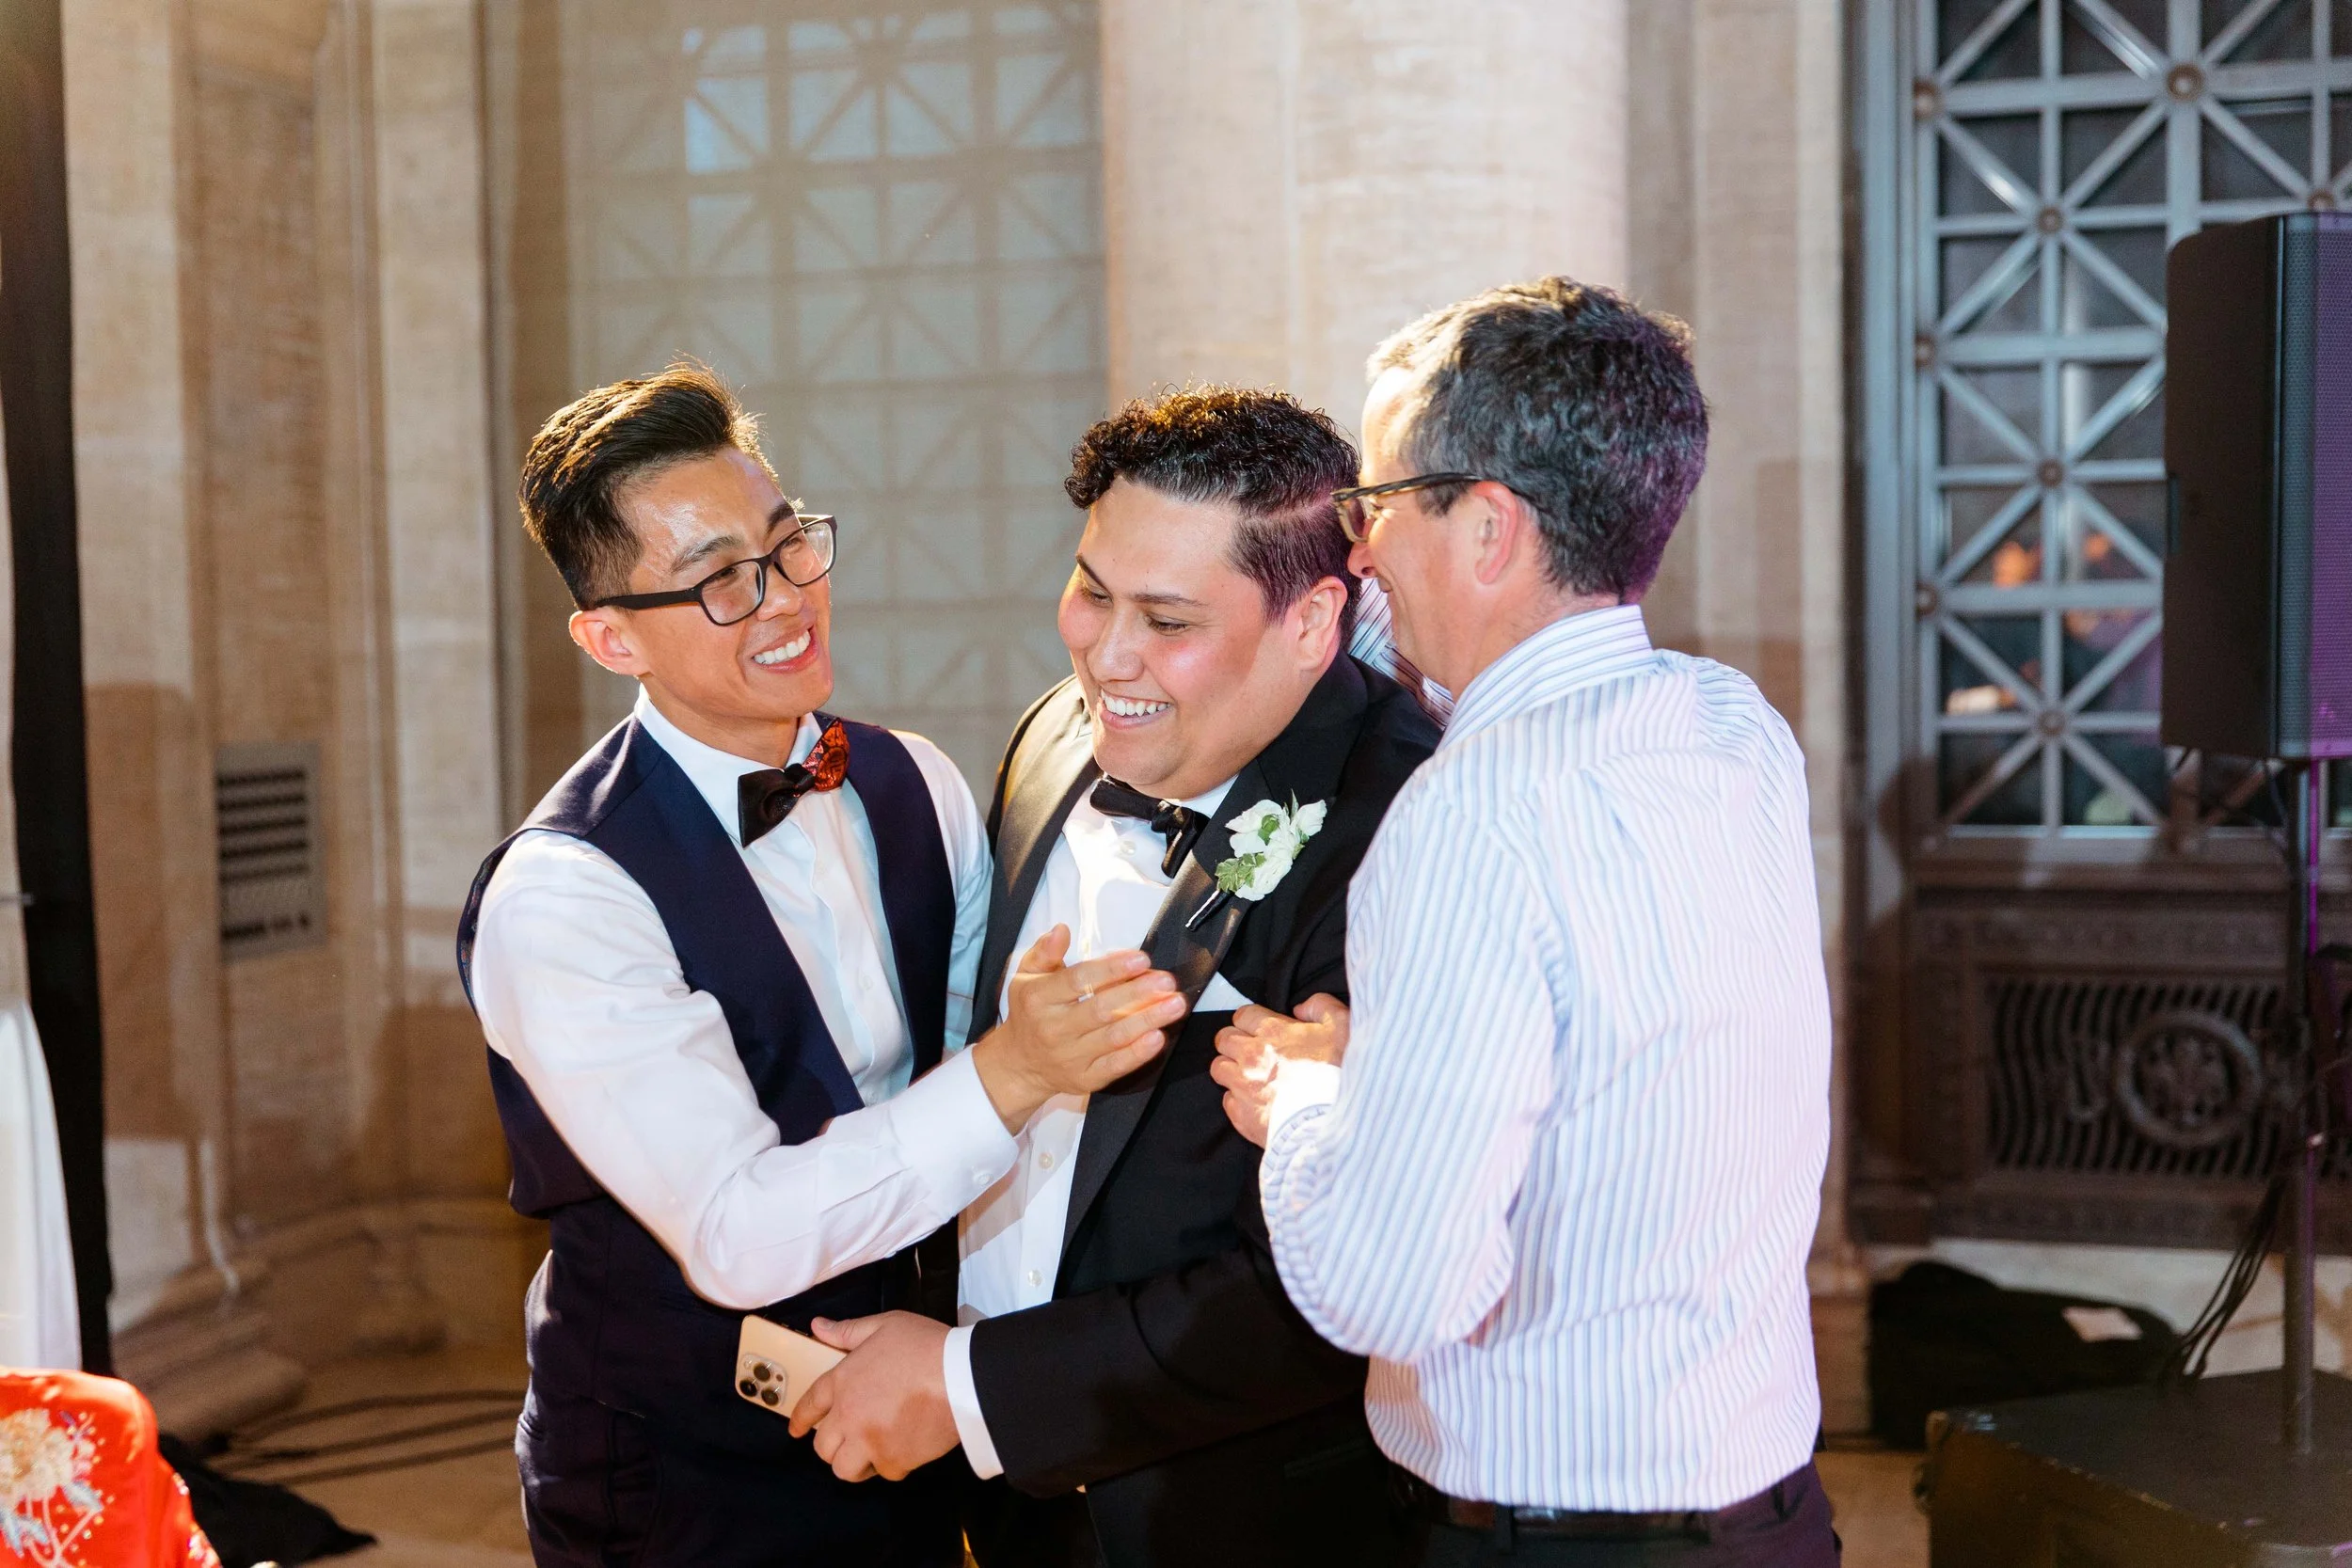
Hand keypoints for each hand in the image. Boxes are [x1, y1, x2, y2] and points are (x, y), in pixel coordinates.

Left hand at [787, 1311, 958, 1481]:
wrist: (961, 1377)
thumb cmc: (927, 1348)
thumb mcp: (885, 1325)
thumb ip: (848, 1331)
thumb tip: (819, 1326)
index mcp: (843, 1381)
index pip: (809, 1406)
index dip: (800, 1420)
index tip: (797, 1430)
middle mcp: (849, 1415)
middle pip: (823, 1447)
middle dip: (832, 1446)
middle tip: (848, 1440)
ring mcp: (869, 1441)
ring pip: (845, 1469)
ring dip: (855, 1462)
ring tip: (870, 1452)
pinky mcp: (894, 1461)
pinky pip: (883, 1473)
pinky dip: (891, 1465)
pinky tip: (902, 1449)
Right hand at [969, 925, 1186, 1131]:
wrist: (1020, 1064)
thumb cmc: (1031, 1013)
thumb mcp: (1027, 976)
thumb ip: (1045, 952)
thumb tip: (1062, 930)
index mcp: (1039, 998)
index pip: (1078, 980)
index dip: (1111, 969)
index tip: (1140, 959)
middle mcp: (1053, 1029)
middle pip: (1101, 1009)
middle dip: (1138, 994)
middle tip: (1167, 981)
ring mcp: (1070, 1057)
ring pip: (1113, 1037)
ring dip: (1147, 1020)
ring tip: (1174, 1005)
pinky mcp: (1084, 1078)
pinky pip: (1114, 1066)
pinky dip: (1138, 1053)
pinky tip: (1158, 1037)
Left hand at [1210, 994, 1350, 1146]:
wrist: (1332, 1122)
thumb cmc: (1339, 1075)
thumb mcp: (1344, 1027)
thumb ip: (1321, 1007)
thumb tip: (1301, 1008)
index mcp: (1273, 1032)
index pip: (1243, 1015)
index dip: (1250, 1021)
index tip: (1258, 1030)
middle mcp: (1251, 1056)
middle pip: (1224, 1039)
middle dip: (1234, 1042)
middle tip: (1250, 1052)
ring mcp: (1243, 1086)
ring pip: (1219, 1068)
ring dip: (1231, 1069)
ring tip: (1248, 1077)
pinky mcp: (1242, 1114)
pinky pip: (1227, 1101)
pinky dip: (1238, 1100)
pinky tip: (1256, 1103)